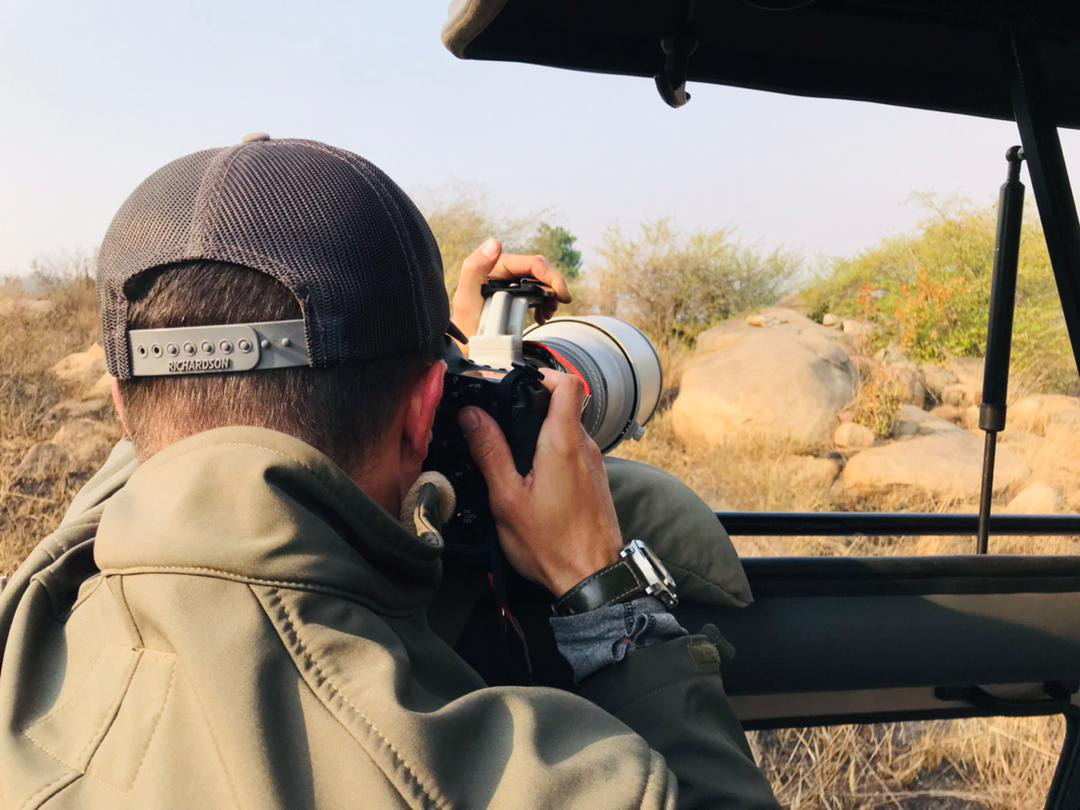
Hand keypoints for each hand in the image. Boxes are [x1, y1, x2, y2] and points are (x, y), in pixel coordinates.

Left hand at [452, 238, 571, 345]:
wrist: (468, 348)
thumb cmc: (464, 326)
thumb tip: (495, 242)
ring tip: (547, 314)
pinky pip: (538, 294)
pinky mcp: (515, 296)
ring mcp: (511, 284)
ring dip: (550, 297)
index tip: (561, 295)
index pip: (532, 264)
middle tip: (556, 306)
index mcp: (496, 266)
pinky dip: (545, 304)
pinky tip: (542, 317)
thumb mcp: (465, 299)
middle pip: (540, 271)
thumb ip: (475, 268)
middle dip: (553, 287)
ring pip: (542, 282)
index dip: (551, 276)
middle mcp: (504, 271)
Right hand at [458, 369, 622, 596]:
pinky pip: (573, 452)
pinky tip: (531, 477)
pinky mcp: (595, 481)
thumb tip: (472, 415)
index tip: (515, 384)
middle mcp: (584, 448)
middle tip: (499, 421)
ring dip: (540, 433)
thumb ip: (491, 452)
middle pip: (563, 406)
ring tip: (511, 453)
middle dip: (530, 407)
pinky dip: (552, 453)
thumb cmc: (551, 544)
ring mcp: (594, 464)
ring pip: (567, 430)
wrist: (592, 579)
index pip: (567, 384)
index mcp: (563, 444)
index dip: (542, 375)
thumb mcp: (508, 498)